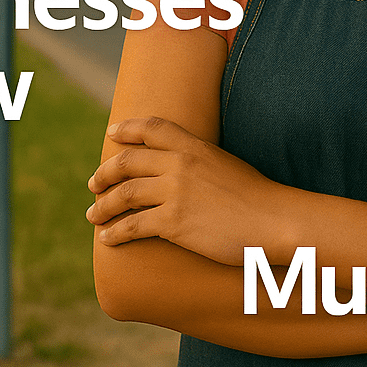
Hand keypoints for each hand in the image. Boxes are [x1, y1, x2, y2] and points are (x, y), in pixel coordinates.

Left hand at [86, 117, 288, 265]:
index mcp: (194, 146)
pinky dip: (115, 232)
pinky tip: (107, 239)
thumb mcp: (226, 164)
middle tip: (94, 183)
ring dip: (102, 205)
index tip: (111, 133)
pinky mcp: (174, 222)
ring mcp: (175, 192)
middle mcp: (179, 164)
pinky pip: (133, 226)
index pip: (152, 127)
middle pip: (127, 161)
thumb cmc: (257, 197)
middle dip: (104, 173)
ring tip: (93, 214)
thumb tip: (183, 172)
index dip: (128, 128)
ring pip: (124, 194)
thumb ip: (200, 163)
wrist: (273, 220)